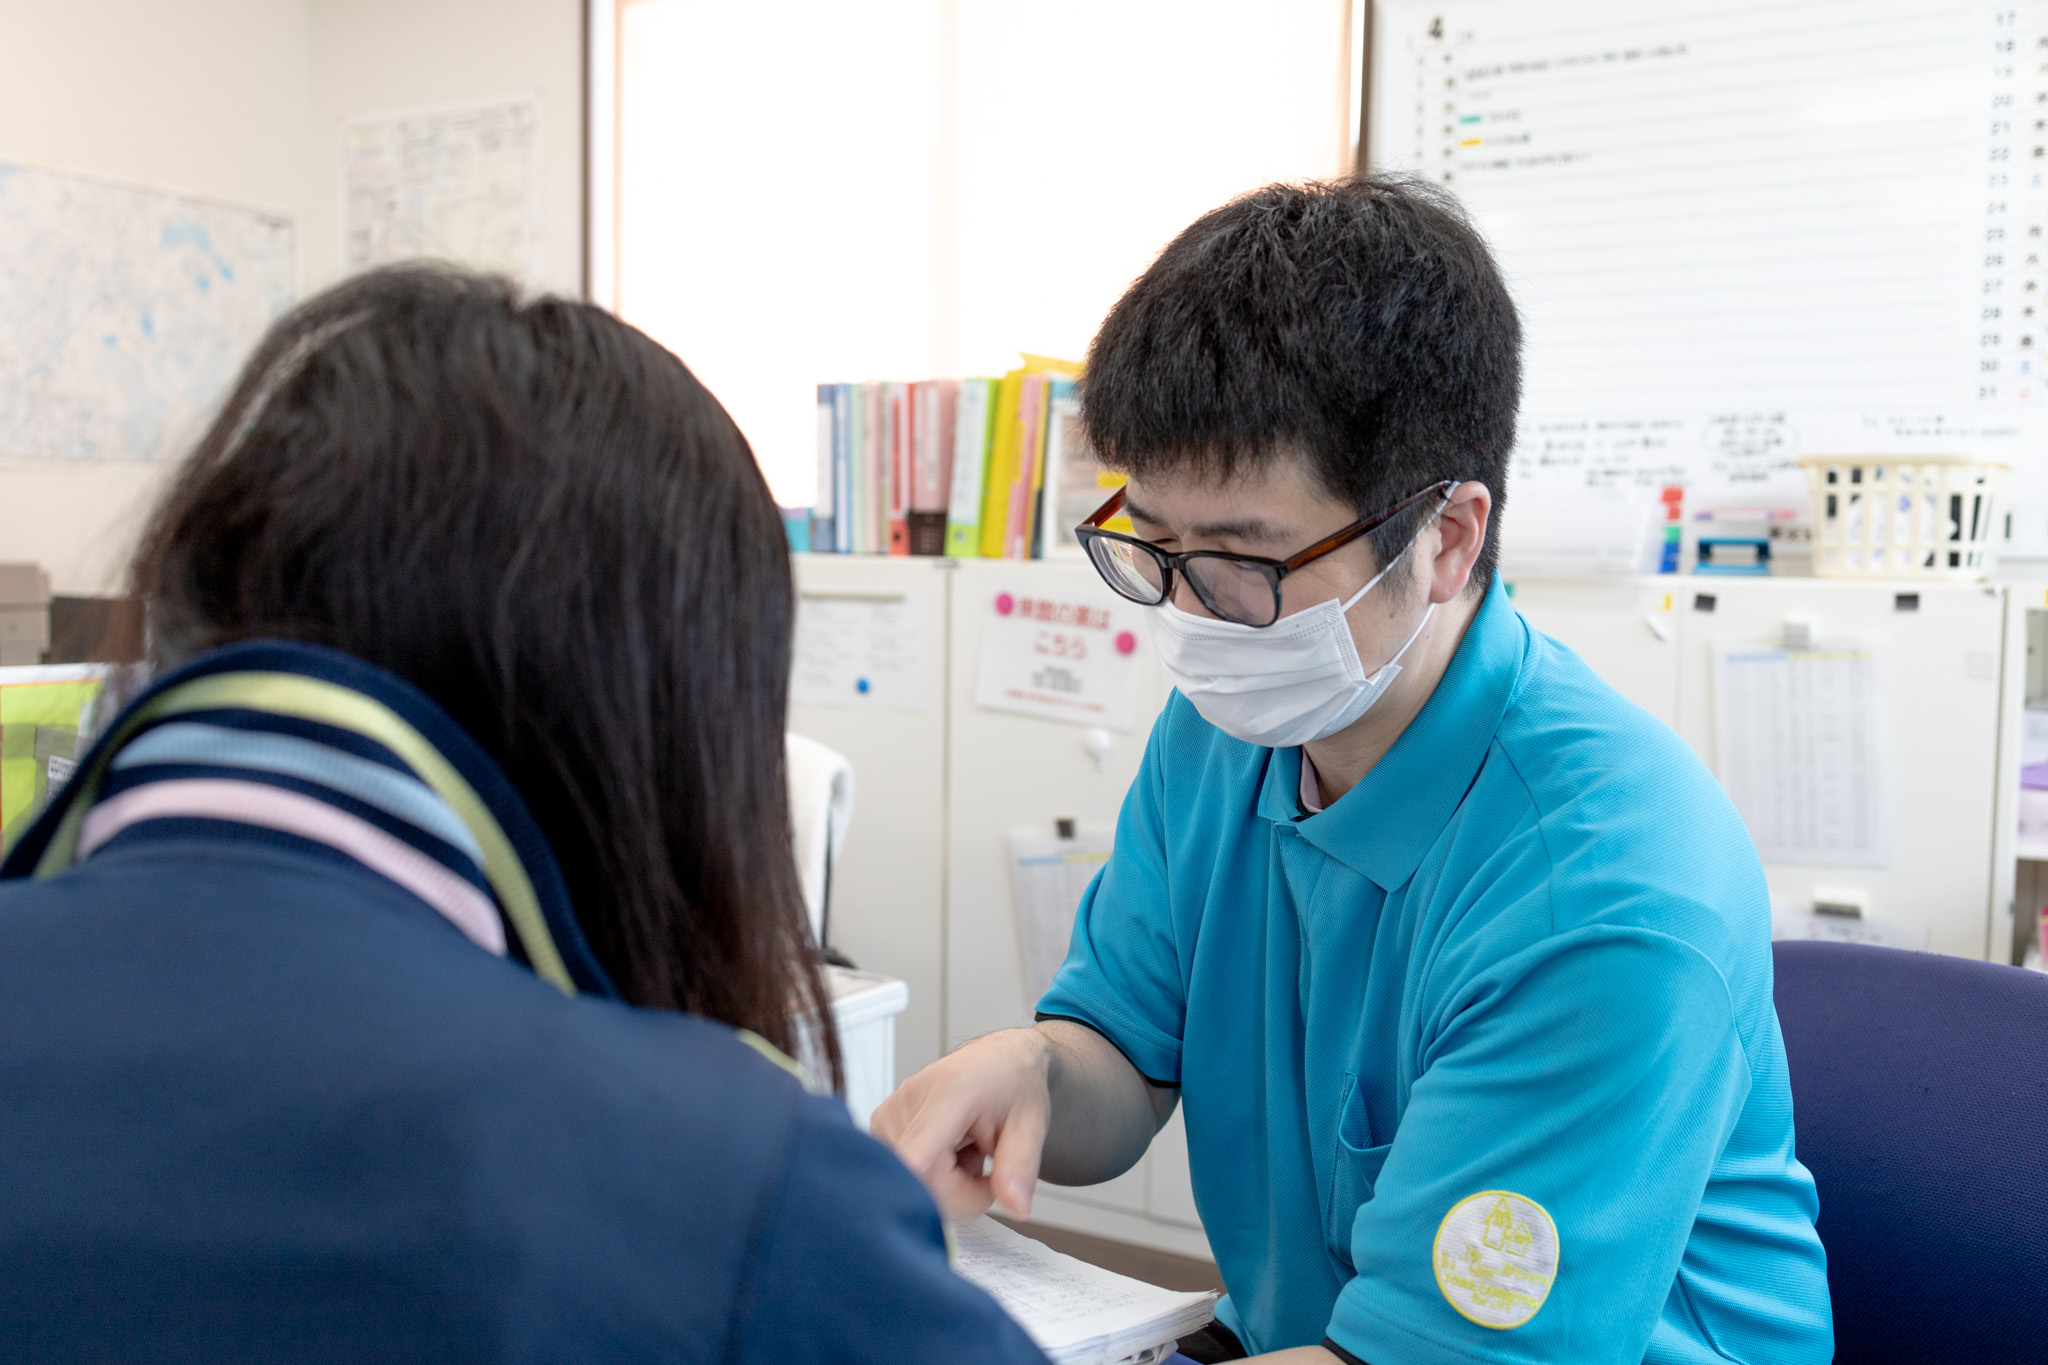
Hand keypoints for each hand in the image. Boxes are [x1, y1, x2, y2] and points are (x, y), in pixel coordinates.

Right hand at [870, 1027, 1053, 1220]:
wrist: (999, 1060)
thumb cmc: (1013, 1085)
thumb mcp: (1032, 1124)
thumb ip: (1021, 1166)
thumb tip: (1017, 1208)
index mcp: (951, 1090)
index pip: (919, 1145)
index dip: (913, 1180)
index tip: (917, 1208)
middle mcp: (911, 1097)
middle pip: (923, 1179)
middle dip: (962, 1191)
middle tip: (987, 1170)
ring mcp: (890, 1111)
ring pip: (913, 1181)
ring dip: (947, 1183)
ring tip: (968, 1151)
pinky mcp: (880, 1125)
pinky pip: (904, 1172)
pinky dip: (930, 1174)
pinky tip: (947, 1152)